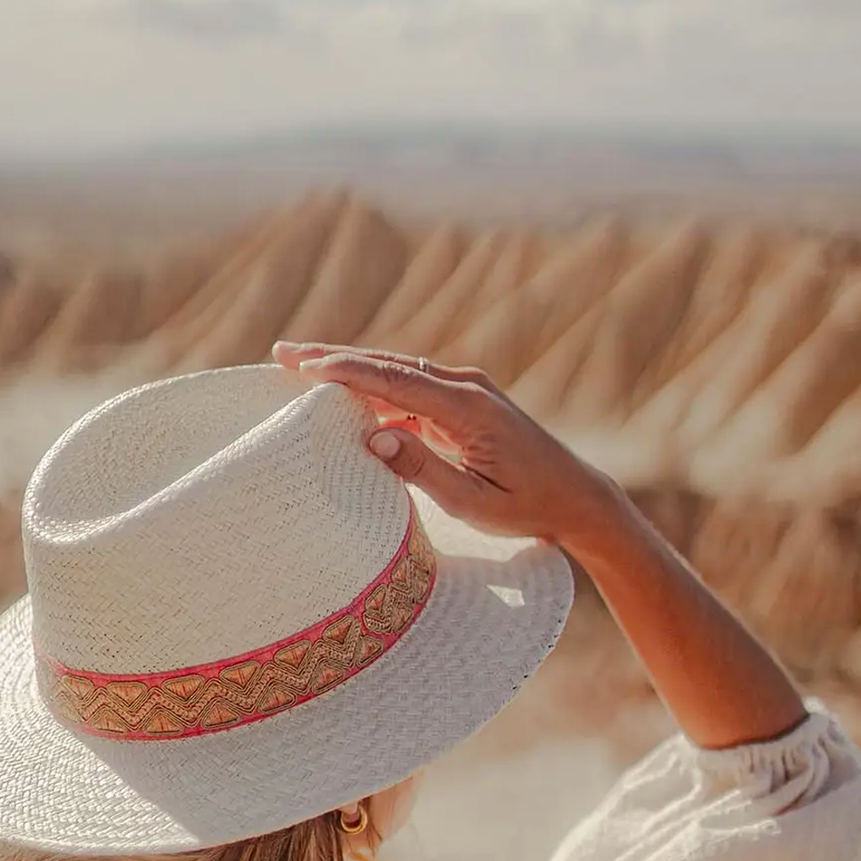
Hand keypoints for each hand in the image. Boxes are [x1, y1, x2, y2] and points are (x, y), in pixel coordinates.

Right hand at [272, 342, 623, 549]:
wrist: (577, 498)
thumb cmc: (529, 507)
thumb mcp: (474, 501)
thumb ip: (424, 469)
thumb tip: (375, 437)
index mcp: (467, 409)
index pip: (395, 381)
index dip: (346, 372)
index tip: (303, 366)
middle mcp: (466, 388)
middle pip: (388, 365)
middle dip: (334, 357)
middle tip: (282, 353)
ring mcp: (467, 391)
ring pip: (397, 372)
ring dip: (350, 368)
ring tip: (300, 365)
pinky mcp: (465, 403)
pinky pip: (411, 389)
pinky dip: (374, 386)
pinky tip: (345, 395)